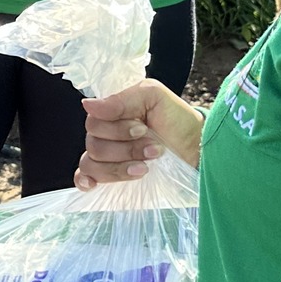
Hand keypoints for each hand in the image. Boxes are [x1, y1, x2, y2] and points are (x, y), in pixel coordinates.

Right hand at [78, 79, 203, 188]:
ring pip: (92, 164)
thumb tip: (87, 105)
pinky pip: (85, 177)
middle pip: (94, 145)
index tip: (143, 129)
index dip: (117, 129)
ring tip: (146, 167)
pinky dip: (85, 180)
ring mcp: (107, 156)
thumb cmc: (176, 119)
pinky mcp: (111, 175)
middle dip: (126, 149)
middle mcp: (105, 133)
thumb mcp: (154, 96)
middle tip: (153, 149)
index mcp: (111, 112)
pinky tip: (93, 185)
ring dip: (120, 167)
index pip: (93, 122)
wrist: (196, 147)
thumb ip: (121, 100)